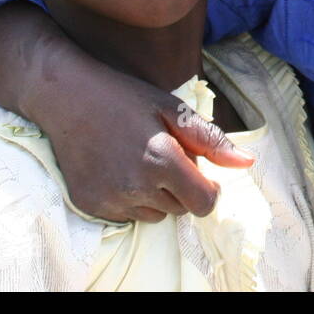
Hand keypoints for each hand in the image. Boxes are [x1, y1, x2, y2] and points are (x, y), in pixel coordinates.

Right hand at [38, 64, 255, 223]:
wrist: (66, 97)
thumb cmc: (124, 97)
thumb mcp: (172, 109)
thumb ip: (211, 140)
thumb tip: (247, 163)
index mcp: (162, 161)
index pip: (204, 203)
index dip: (208, 189)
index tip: (199, 172)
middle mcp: (136, 187)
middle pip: (180, 209)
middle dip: (182, 188)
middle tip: (164, 155)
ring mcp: (110, 199)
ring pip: (154, 215)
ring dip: (157, 196)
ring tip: (140, 161)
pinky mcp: (90, 205)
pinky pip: (125, 215)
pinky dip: (130, 200)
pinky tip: (118, 169)